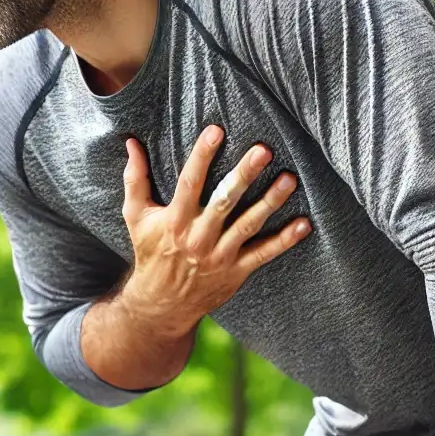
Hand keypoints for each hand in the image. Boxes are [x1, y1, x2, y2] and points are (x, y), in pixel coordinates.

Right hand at [121, 125, 310, 330]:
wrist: (162, 305)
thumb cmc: (151, 253)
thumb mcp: (136, 217)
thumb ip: (135, 179)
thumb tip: (131, 143)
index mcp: (175, 220)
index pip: (189, 182)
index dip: (202, 156)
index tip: (217, 130)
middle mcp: (198, 237)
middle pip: (224, 201)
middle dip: (244, 174)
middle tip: (264, 150)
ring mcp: (220, 255)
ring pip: (249, 224)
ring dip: (270, 201)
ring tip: (289, 178)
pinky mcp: (236, 271)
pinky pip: (263, 253)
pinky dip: (284, 240)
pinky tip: (303, 224)